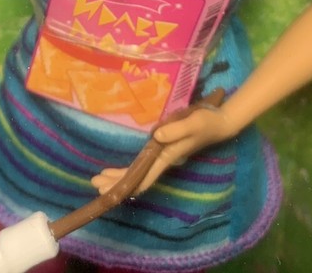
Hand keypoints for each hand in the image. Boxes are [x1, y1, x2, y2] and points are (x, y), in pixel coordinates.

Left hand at [91, 103, 235, 196]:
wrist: (217, 123)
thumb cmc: (205, 122)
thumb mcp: (191, 123)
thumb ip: (175, 131)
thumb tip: (155, 138)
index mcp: (167, 156)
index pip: (143, 176)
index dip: (126, 184)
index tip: (108, 190)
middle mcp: (162, 160)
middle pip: (136, 177)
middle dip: (116, 183)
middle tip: (94, 184)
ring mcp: (162, 156)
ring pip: (137, 172)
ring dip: (119, 177)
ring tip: (98, 180)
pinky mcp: (163, 149)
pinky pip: (142, 163)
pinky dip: (129, 168)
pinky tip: (119, 171)